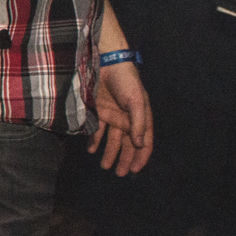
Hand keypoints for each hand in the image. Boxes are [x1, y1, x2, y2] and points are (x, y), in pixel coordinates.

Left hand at [89, 60, 152, 175]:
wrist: (105, 62)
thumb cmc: (125, 80)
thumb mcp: (136, 101)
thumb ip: (138, 123)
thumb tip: (139, 144)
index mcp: (141, 117)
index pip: (144, 142)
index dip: (141, 156)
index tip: (134, 170)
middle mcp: (127, 119)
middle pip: (127, 144)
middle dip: (124, 158)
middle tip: (119, 173)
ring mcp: (112, 115)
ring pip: (111, 139)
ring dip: (109, 153)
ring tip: (105, 166)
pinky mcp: (98, 111)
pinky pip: (97, 130)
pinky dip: (94, 140)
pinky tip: (91, 150)